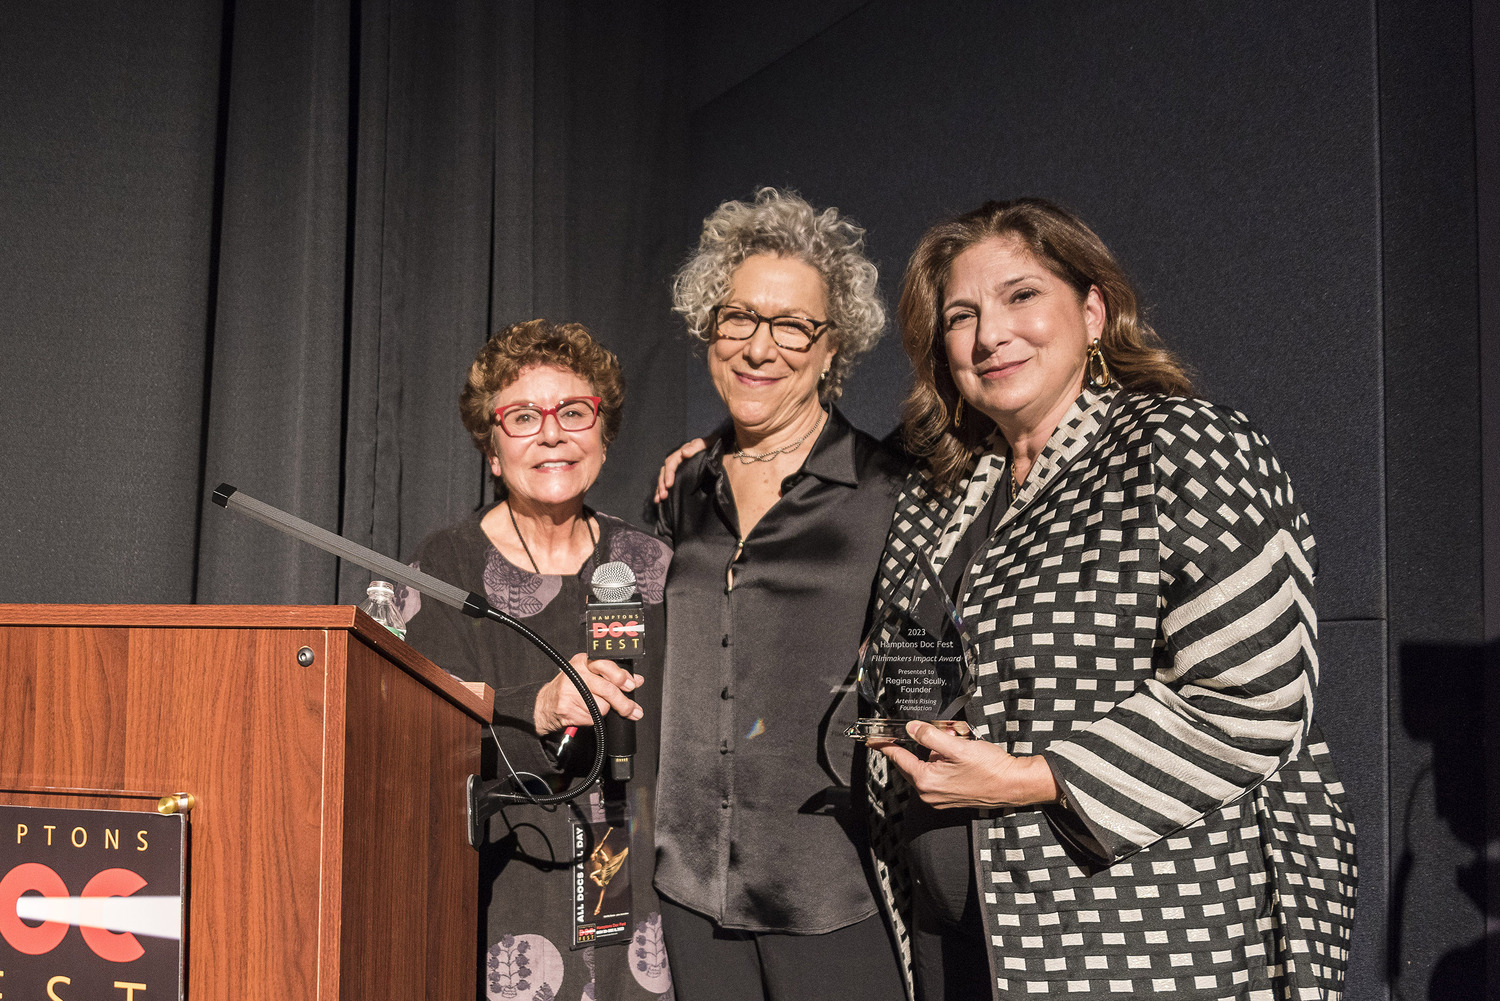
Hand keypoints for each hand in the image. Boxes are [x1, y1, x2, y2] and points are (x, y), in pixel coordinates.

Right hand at [533, 652, 644, 734]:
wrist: (546, 705)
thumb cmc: (571, 688)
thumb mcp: (590, 675)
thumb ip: (614, 676)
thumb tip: (637, 680)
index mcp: (583, 661)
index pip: (606, 665)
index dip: (622, 676)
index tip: (632, 685)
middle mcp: (576, 674)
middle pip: (608, 689)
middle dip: (624, 702)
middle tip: (633, 710)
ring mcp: (570, 692)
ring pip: (603, 706)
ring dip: (606, 710)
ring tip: (597, 708)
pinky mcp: (567, 709)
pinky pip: (593, 717)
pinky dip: (594, 719)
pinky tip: (587, 713)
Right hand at [654, 438, 707, 501]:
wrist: (713, 449)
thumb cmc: (708, 446)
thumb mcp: (703, 444)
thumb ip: (695, 447)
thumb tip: (684, 452)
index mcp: (680, 454)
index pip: (671, 464)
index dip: (669, 474)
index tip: (669, 485)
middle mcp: (675, 461)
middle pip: (664, 472)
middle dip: (662, 484)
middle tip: (663, 496)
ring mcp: (676, 468)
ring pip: (664, 478)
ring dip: (660, 489)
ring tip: (658, 500)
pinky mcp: (679, 475)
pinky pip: (668, 482)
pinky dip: (662, 489)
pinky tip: (660, 500)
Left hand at [878, 720, 1059, 809]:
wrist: (1015, 786)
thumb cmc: (989, 768)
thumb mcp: (957, 747)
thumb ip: (929, 737)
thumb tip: (911, 728)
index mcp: (926, 781)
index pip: (899, 758)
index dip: (885, 745)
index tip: (873, 738)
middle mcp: (929, 794)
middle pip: (914, 762)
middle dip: (925, 744)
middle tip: (945, 733)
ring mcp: (940, 798)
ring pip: (928, 766)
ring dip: (938, 752)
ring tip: (959, 741)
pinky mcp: (951, 797)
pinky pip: (939, 774)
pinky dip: (945, 761)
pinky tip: (962, 753)